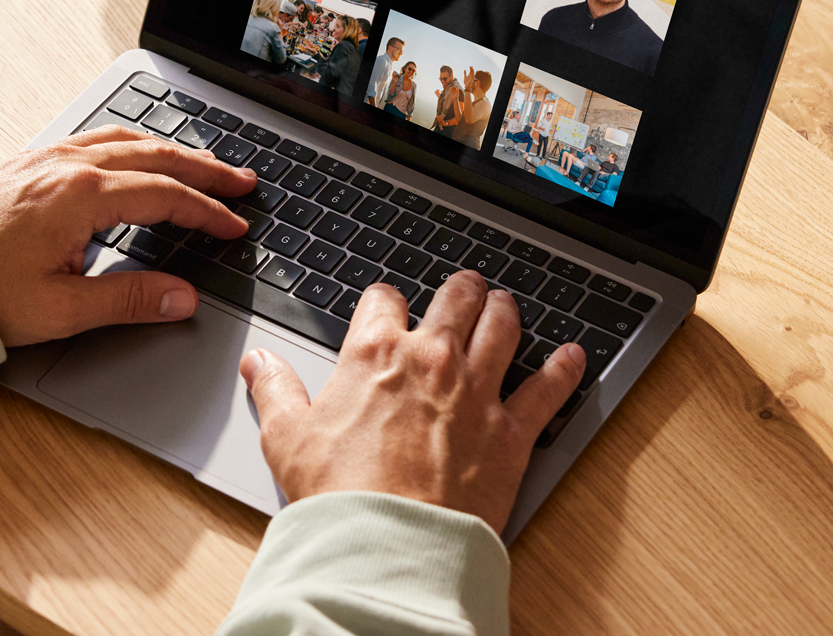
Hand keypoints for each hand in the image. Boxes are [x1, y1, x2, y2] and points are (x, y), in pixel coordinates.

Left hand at [0, 127, 255, 345]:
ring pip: (122, 139)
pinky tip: (128, 156)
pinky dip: (128, 145)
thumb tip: (182, 298)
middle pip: (153, 155)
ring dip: (167, 150)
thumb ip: (128, 301)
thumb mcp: (59, 310)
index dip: (207, 212)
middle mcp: (64, 165)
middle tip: (241, 179)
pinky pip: (91, 140)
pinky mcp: (21, 164)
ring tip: (198, 163)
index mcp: (82, 195)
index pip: (165, 195)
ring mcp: (40, 159)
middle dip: (203, 168)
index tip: (235, 226)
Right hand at [240, 271, 583, 531]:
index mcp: (374, 352)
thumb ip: (274, 390)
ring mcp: (477, 390)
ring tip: (506, 305)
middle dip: (460, 290)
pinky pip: (548, 389)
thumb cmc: (337, 494)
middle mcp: (431, 358)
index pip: (384, 300)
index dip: (385, 301)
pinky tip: (574, 356)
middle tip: (464, 290)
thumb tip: (258, 363)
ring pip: (503, 327)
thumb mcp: (286, 438)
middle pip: (455, 299)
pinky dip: (565, 369)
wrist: (387, 543)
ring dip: (506, 310)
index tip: (386, 309)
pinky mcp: (511, 430)